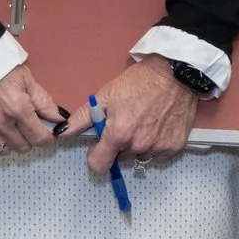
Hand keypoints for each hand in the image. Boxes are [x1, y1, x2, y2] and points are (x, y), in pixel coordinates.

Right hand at [0, 61, 75, 154]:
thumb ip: (43, 101)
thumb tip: (58, 119)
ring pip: (1, 148)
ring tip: (10, 127)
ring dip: (8, 141)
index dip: (46, 139)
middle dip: (28, 140)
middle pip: (21, 148)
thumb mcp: (27, 78)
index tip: (48, 136)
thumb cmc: (1, 64)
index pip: (38, 138)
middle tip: (29, 128)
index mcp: (17, 109)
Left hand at [88, 56, 198, 174]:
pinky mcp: (174, 146)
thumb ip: (83, 117)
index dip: (96, 156)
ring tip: (144, 121)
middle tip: (126, 123)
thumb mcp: (106, 94)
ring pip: (139, 156)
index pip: (99, 165)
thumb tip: (63, 132)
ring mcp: (158, 148)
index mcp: (118, 134)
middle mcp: (138, 145)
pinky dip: (155, 144)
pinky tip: (157, 125)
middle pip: (120, 159)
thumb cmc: (139, 81)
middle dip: (119, 145)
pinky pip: (157, 154)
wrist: (175, 72)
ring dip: (138, 145)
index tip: (100, 146)